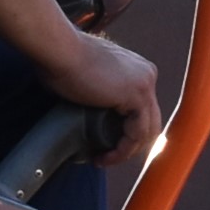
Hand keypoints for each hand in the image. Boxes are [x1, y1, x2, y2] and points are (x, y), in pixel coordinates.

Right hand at [39, 28, 163, 151]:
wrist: (60, 50)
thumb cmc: (62, 60)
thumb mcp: (89, 76)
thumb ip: (100, 90)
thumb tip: (92, 109)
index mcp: (138, 69)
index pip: (143, 110)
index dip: (128, 132)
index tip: (106, 143)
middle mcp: (147, 75)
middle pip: (149, 121)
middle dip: (131, 144)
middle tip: (108, 156)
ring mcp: (145, 84)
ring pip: (147, 130)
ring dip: (126, 151)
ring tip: (104, 159)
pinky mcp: (136, 95)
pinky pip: (137, 133)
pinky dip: (123, 150)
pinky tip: (105, 156)